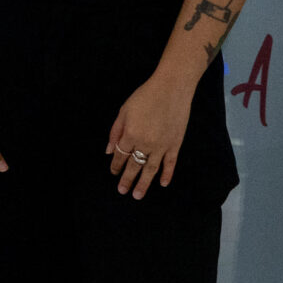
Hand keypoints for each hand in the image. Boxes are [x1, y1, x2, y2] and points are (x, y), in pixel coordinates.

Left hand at [106, 68, 193, 196]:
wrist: (172, 88)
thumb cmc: (145, 96)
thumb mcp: (124, 111)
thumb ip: (115, 132)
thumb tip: (107, 151)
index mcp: (130, 134)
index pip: (120, 155)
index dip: (115, 165)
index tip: (113, 173)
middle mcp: (145, 143)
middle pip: (134, 166)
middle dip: (127, 179)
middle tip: (122, 191)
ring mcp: (162, 145)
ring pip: (151, 169)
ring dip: (144, 183)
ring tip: (138, 195)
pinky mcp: (175, 144)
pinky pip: (171, 163)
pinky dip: (167, 174)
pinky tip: (163, 184)